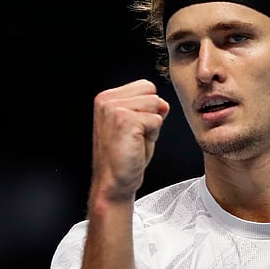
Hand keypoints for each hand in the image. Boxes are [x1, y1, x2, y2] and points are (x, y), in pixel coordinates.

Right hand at [90, 79, 169, 201]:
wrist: (114, 182)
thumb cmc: (125, 157)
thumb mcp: (137, 124)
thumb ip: (148, 108)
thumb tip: (163, 102)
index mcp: (106, 98)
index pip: (145, 86)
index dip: (148, 108)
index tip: (134, 128)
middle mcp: (106, 100)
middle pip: (151, 91)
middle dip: (151, 114)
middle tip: (136, 135)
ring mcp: (114, 109)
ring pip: (156, 103)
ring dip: (152, 125)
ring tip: (136, 140)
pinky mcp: (125, 120)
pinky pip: (157, 119)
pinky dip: (153, 135)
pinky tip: (137, 145)